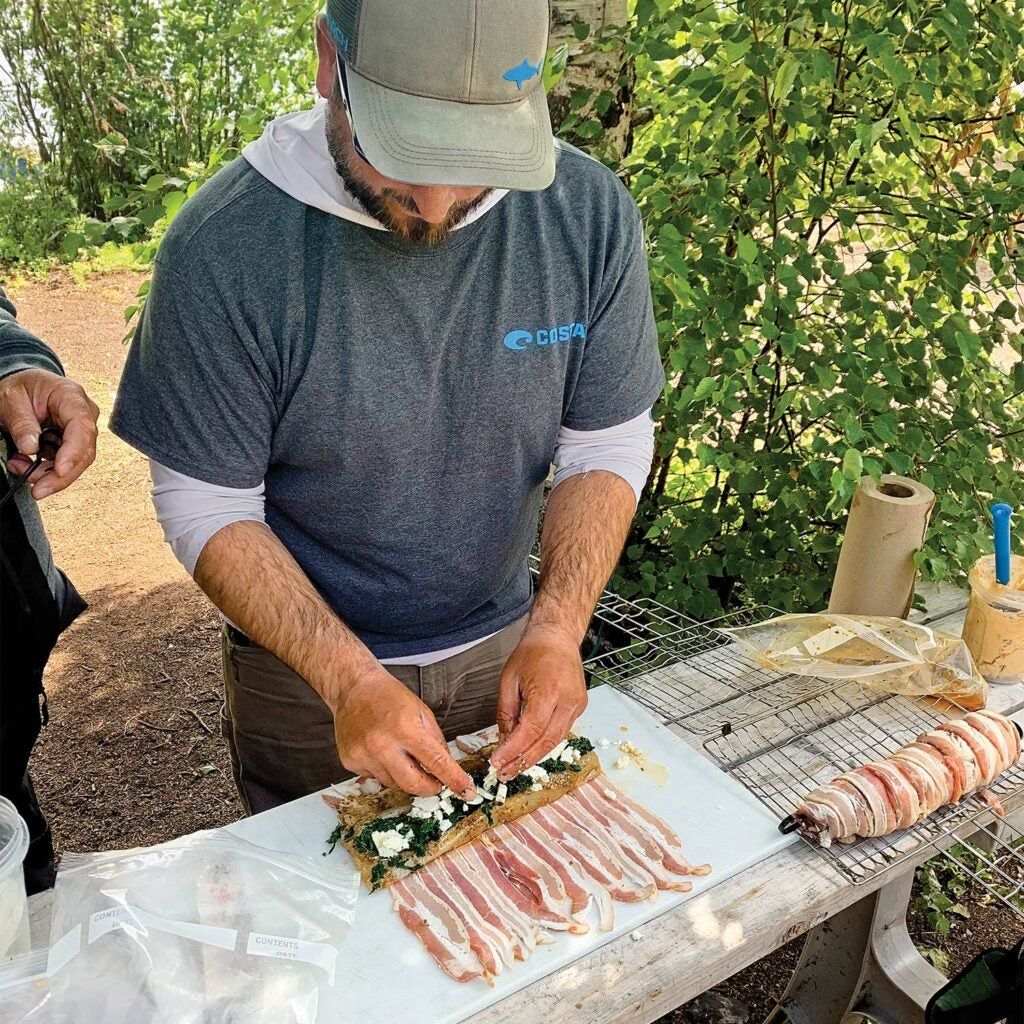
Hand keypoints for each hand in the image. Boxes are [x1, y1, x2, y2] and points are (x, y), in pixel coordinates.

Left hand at [0, 368, 98, 497]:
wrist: (22, 386)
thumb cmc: (19, 387)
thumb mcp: (11, 400)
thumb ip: (21, 423)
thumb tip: (31, 448)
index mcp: (71, 397)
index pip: (82, 427)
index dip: (74, 452)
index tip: (60, 470)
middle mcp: (84, 414)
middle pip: (84, 452)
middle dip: (61, 475)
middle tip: (38, 490)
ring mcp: (81, 430)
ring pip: (76, 462)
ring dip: (48, 474)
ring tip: (18, 467)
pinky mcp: (73, 442)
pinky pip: (64, 463)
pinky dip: (44, 470)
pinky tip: (24, 464)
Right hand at [332, 666, 476, 797]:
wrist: (354, 688)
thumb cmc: (388, 696)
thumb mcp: (422, 712)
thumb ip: (436, 741)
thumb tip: (446, 769)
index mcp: (405, 728)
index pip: (436, 762)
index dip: (454, 779)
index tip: (466, 791)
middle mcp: (382, 744)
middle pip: (413, 784)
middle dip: (430, 788)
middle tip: (437, 784)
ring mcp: (364, 755)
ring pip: (393, 784)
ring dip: (405, 777)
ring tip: (403, 756)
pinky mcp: (350, 761)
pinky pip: (375, 778)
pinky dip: (385, 771)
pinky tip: (382, 752)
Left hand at [491, 623, 587, 781]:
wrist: (558, 637)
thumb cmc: (532, 653)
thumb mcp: (509, 679)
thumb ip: (506, 712)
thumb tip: (504, 741)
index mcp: (548, 691)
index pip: (531, 731)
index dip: (514, 750)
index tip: (498, 762)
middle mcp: (568, 700)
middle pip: (546, 741)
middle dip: (524, 760)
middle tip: (506, 772)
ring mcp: (577, 704)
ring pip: (556, 740)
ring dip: (535, 755)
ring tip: (515, 766)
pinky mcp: (580, 706)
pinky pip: (562, 730)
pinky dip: (545, 742)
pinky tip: (530, 749)